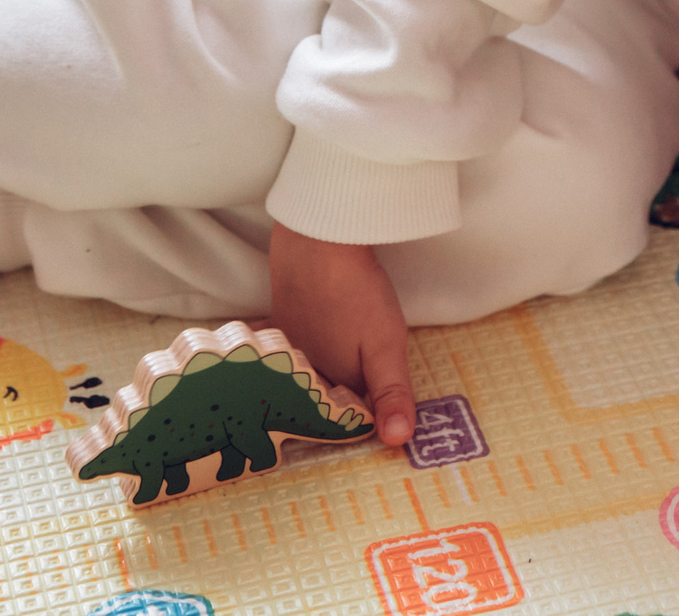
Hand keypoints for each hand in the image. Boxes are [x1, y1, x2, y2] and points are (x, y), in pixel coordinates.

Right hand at [267, 224, 416, 447]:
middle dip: (343, 394)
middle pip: (328, 390)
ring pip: (310, 367)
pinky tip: (317, 334)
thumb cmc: (354, 293)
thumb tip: (398, 441)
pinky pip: (294, 344)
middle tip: (366, 390)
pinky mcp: (281, 314)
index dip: (370, 413)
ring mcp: (288, 340)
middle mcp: (303, 368)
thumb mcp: (386, 345)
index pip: (350, 413)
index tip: (387, 415)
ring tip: (344, 363)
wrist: (315, 238)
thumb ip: (391, 393)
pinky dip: (306, 346)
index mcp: (329, 380)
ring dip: (324, 369)